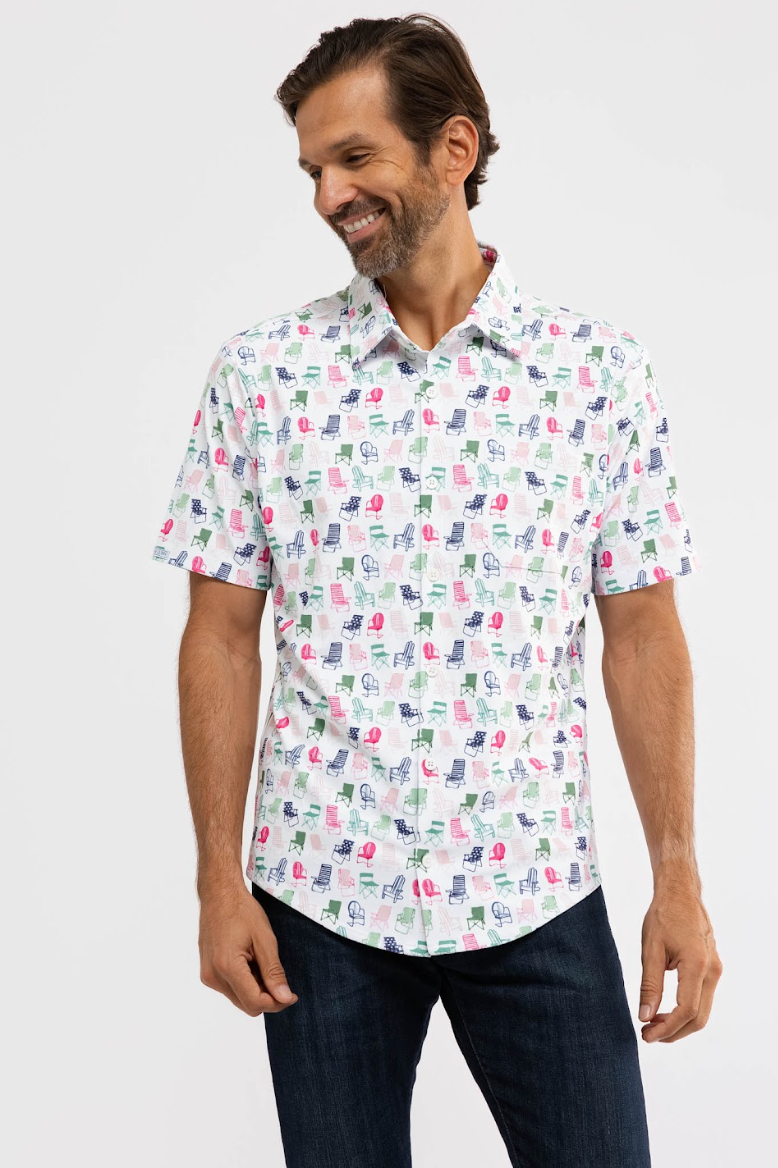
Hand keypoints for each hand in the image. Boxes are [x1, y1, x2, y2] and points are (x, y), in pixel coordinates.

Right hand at [198, 881, 298, 1015]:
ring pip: (239, 999)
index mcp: (227, 967)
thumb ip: (274, 972)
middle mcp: (213, 976)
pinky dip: (245, 983)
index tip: (292, 995)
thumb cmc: (242, 911)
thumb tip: (284, 998)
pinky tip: (251, 962)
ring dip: (256, 990)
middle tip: (281, 978)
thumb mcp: (265, 939)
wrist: (219, 895)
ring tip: (262, 963)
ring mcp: (208, 976)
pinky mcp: (208, 973)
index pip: (255, 1002)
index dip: (277, 1003)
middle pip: (247, 1005)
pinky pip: (231, 989)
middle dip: (267, 997)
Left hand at [638, 880, 722, 1042]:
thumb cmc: (664, 916)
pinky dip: (686, 1011)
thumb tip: (645, 1016)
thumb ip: (649, 985)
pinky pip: (702, 998)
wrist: (681, 894)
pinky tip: (665, 1011)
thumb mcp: (651, 949)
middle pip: (699, 1017)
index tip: (646, 1035)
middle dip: (674, 1032)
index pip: (686, 1010)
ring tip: (653, 1024)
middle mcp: (712, 970)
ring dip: (679, 1023)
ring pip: (703, 1010)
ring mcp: (715, 969)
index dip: (667, 1029)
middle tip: (648, 1035)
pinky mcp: (712, 968)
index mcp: (697, 965)